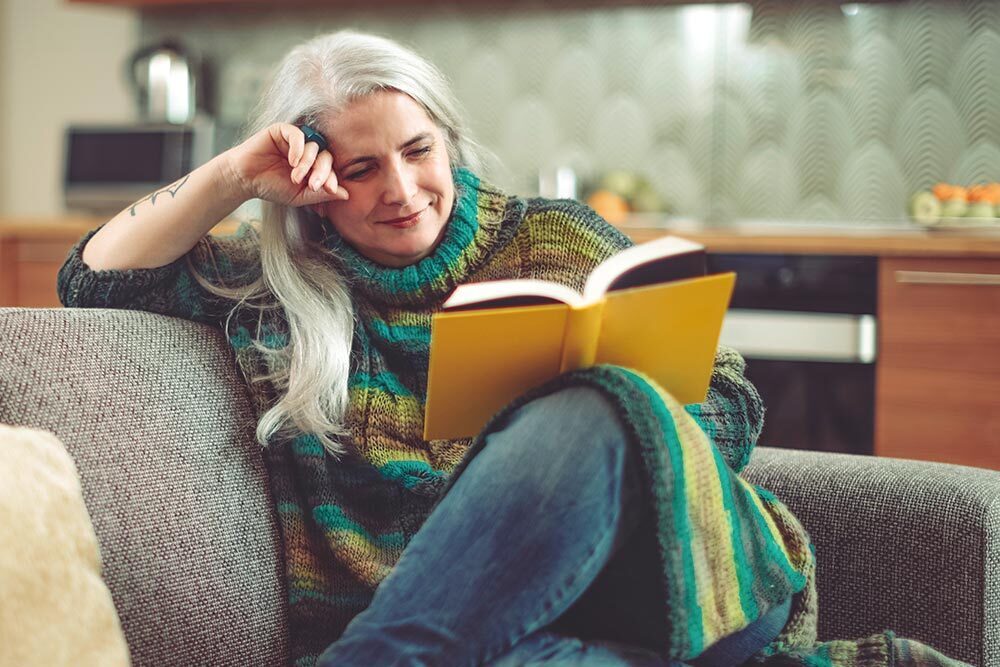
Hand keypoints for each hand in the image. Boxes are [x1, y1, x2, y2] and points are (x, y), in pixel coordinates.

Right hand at [223, 122, 348, 207]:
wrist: (246, 180)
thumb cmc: (271, 187)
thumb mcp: (299, 196)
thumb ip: (321, 194)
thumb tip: (346, 195)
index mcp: (313, 167)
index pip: (330, 170)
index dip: (332, 179)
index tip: (329, 190)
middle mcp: (308, 152)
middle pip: (326, 157)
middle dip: (322, 172)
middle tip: (312, 185)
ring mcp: (296, 140)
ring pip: (314, 147)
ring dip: (308, 164)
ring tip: (295, 177)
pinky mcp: (283, 131)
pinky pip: (298, 135)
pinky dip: (299, 149)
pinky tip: (293, 162)